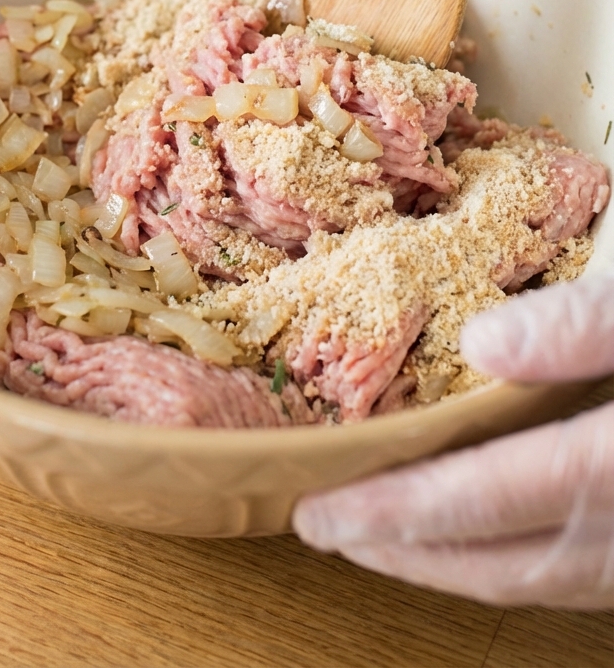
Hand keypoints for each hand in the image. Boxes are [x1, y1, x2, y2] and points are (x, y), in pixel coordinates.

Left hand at [292, 273, 613, 607]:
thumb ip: (583, 323)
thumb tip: (481, 343)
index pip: (490, 496)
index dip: (398, 507)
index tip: (319, 507)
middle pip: (502, 561)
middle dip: (404, 548)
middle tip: (323, 526)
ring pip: (536, 578)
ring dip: (450, 560)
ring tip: (376, 532)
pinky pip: (570, 571)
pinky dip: (506, 557)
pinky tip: (469, 530)